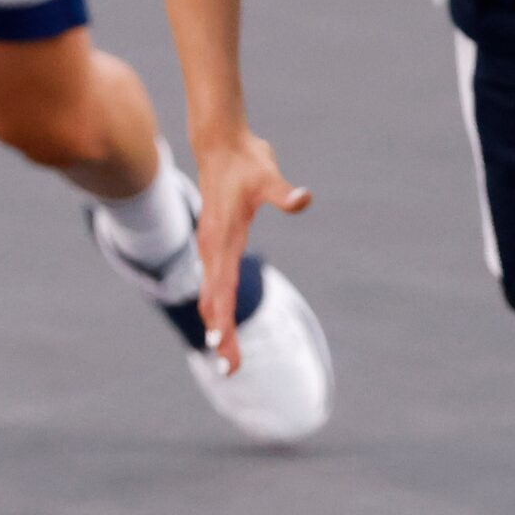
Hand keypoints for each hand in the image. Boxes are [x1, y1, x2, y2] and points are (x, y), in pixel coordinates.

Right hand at [194, 126, 310, 372]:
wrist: (220, 144)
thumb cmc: (246, 160)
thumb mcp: (267, 174)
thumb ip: (284, 193)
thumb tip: (304, 198)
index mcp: (223, 238)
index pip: (222, 287)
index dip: (222, 318)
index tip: (222, 347)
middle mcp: (212, 246)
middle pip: (214, 300)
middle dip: (221, 335)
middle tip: (232, 370)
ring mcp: (210, 246)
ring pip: (210, 295)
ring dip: (218, 326)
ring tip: (226, 357)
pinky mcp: (213, 243)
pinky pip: (212, 284)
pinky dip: (215, 308)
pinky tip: (219, 322)